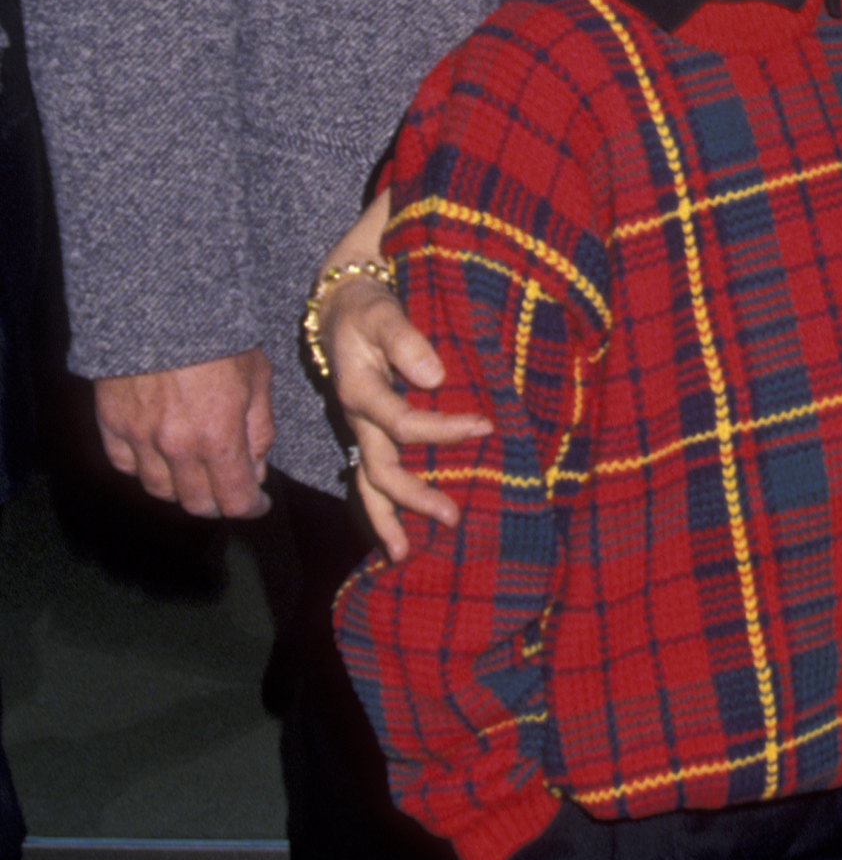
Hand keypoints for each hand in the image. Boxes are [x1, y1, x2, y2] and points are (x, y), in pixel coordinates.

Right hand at [95, 349, 274, 518]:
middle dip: (218, 502)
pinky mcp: (111, 422)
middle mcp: (176, 446)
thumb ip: (259, 430)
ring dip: (181, 488)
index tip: (258, 502)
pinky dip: (143, 468)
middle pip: (196, 504)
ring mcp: (140, 437)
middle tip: (228, 490)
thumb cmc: (219, 334)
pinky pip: (125, 465)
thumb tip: (255, 469)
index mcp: (218, 437)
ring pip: (159, 490)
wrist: (162, 301)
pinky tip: (158, 455)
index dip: (252, 507)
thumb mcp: (257, 377)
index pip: (235, 501)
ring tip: (195, 472)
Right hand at [312, 195, 489, 561]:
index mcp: (360, 392)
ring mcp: (361, 429)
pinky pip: (372, 475)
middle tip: (452, 519)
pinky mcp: (369, 431)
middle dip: (412, 499)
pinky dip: (385, 504)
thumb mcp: (381, 311)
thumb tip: (435, 376)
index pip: (402, 423)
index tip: (485, 428)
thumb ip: (405, 338)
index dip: (444, 430)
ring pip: (367, 483)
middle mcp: (358, 418)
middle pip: (378, 470)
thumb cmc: (366, 307)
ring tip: (404, 555)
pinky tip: (403, 529)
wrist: (339, 304)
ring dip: (387, 518)